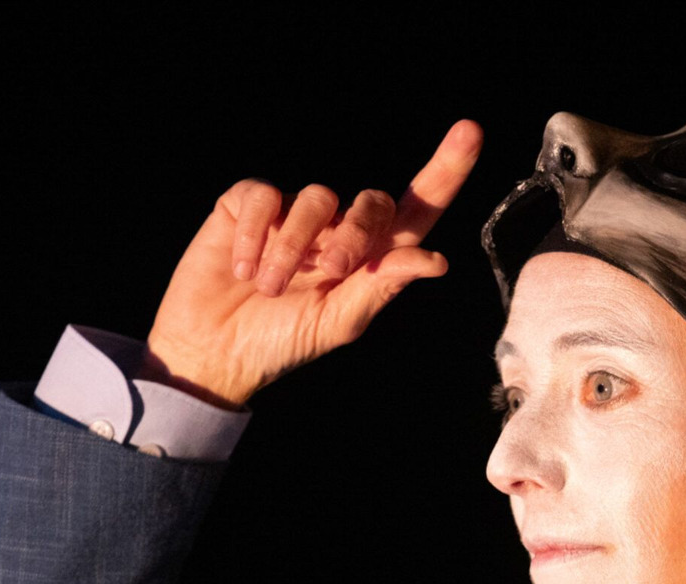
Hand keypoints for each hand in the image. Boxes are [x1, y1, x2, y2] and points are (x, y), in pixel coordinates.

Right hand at [141, 120, 483, 407]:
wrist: (215, 349)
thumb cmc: (282, 340)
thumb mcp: (339, 323)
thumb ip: (381, 287)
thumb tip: (433, 260)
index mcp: (370, 257)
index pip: (417, 208)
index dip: (446, 171)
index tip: (470, 132)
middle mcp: (338, 228)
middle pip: (371, 200)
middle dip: (357, 233)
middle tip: (332, 270)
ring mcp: (295, 213)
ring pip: (316, 199)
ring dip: (295, 248)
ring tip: (271, 287)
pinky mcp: (249, 206)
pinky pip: (264, 196)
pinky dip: (256, 235)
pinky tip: (242, 268)